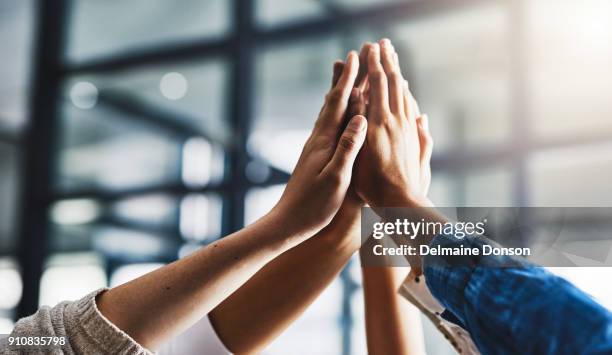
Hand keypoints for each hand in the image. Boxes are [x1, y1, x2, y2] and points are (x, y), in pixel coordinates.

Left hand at [271, 51, 367, 237]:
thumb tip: (362, 118)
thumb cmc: (313, 207)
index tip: (355, 57)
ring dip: (339, 95)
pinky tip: (337, 118)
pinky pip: (328, 128)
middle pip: (331, 103)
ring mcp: (315, 150)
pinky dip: (336, 115)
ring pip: (328, 114)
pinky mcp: (314, 159)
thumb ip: (348, 148)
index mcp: (324, 143)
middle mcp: (317, 141)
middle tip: (352, 58)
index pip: (338, 104)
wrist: (287, 224)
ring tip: (346, 80)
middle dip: (343, 79)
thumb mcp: (336, 179)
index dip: (347, 80)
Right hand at [352, 39, 429, 207]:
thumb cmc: (373, 186)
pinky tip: (405, 91)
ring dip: (397, 73)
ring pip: (403, 93)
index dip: (372, 64)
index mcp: (379, 124)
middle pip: (392, 83)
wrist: (401, 204)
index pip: (376, 85)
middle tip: (382, 43)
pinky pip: (409, 108)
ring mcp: (407, 129)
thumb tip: (360, 99)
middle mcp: (396, 122)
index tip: (368, 47)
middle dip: (387, 61)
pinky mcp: (413, 138)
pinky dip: (405, 93)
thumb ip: (358, 126)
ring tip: (393, 59)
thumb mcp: (357, 155)